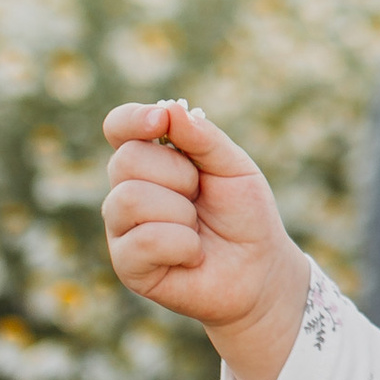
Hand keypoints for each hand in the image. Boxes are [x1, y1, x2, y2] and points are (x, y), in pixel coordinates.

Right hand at [102, 100, 311, 379]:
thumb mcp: (233, 166)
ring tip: (197, 228)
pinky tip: (192, 254)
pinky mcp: (128, 265)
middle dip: (178, 174)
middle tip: (200, 195)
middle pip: (126, 160)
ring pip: (129, 199)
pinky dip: (181, 244)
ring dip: (180, 212)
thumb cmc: (244, 215)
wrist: (261, 270)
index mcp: (151, 159)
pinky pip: (143, 241)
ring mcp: (123, 228)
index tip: (159, 120)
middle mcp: (128, 189)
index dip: (132, 119)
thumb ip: (203, 137)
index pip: (118, 126)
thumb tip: (169, 110)